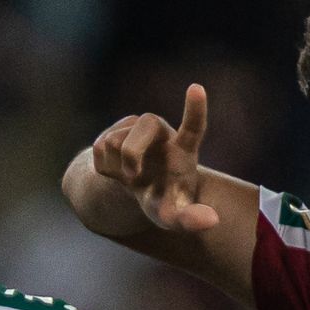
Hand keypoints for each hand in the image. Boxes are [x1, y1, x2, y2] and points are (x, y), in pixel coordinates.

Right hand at [89, 84, 217, 232]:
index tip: (196, 88)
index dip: (195, 108)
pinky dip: (104, 168)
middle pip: (144, 124)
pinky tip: (116, 171)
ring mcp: (137, 128)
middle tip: (131, 176)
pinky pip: (99, 149)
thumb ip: (190, 219)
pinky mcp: (114, 131)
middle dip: (131, 151)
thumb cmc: (161, 199)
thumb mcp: (173, 215)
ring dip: (116, 167)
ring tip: (129, 177)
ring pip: (114, 140)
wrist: (135, 189)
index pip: (194, 125)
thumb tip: (211, 221)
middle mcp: (162, 131)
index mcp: (184, 148)